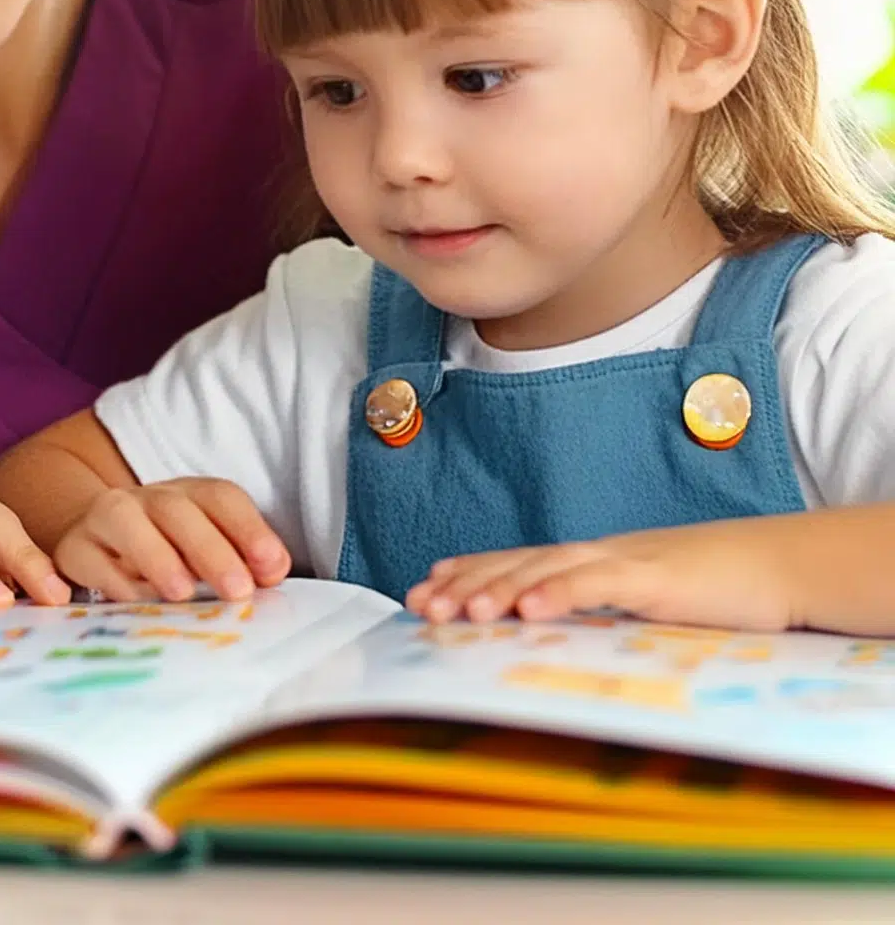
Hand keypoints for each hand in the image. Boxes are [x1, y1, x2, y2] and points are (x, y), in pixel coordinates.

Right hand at [53, 477, 290, 602]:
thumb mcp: (204, 552)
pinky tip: (137, 604)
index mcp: (187, 496)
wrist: (92, 539)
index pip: (221, 498)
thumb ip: (242, 560)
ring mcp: (105, 519)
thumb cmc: (162, 554)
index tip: (272, 568)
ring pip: (124, 520)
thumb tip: (272, 572)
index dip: (249, 529)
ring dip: (156, 554)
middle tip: (237, 590)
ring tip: (182, 593)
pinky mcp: (74, 549)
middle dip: (210, 548)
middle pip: (176, 509)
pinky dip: (112, 580)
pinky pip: (88, 558)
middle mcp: (146, 499)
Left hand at [404, 517, 801, 631]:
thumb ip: (595, 613)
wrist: (772, 566)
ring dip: (499, 589)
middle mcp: (592, 554)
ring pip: (545, 570)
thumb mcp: (638, 603)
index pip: (513, 564)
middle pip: (515, 565)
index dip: (465, 574)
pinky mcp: (653, 579)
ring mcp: (620, 562)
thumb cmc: (707, 590)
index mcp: (585, 561)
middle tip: (420, 606)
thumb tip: (547, 636)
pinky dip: (560, 594)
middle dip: (463, 585)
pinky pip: (597, 583)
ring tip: (459, 610)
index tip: (420, 590)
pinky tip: (529, 609)